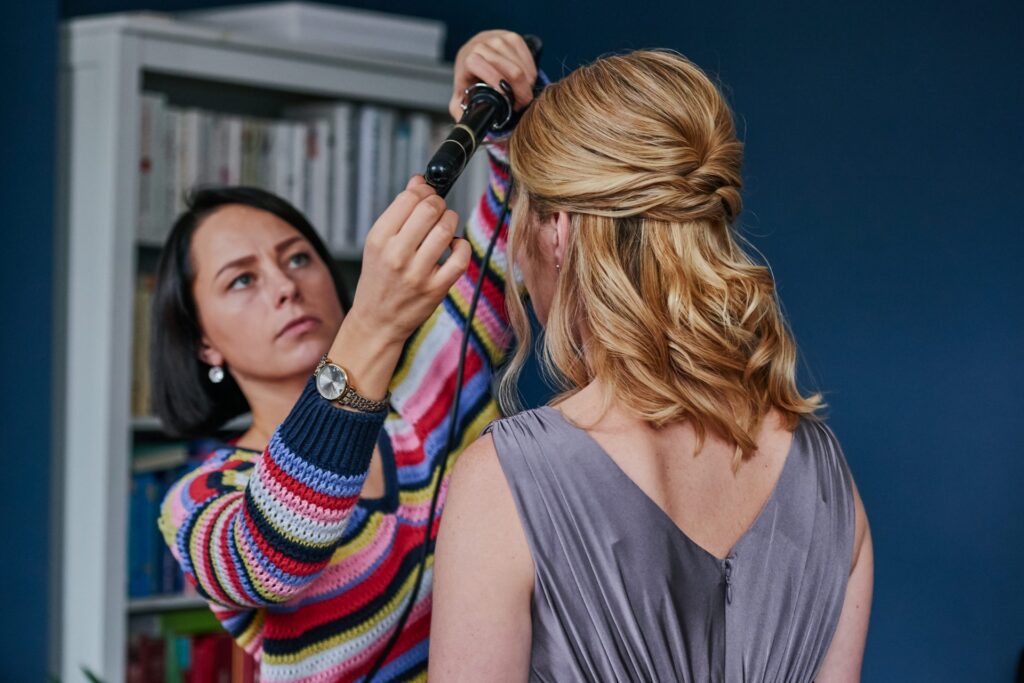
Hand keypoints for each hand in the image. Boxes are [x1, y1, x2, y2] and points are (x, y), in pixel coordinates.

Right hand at [347, 176, 470, 346]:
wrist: (377, 321)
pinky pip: (460, 258)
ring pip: (445, 229)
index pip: (408, 198)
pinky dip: (462, 246)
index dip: (423, 190)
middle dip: (439, 203)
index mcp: (379, 239)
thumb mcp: (378, 243)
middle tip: (438, 209)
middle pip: (430, 209)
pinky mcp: (436, 289)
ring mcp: (417, 273)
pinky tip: (454, 246)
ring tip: (446, 224)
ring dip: (451, 220)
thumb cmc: (379, 279)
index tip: (427, 192)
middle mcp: (396, 255)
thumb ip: (398, 212)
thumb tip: (418, 181)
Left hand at [449, 30, 537, 121]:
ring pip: (522, 66)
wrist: (474, 51)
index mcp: (468, 58)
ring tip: (522, 95)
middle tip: (521, 104)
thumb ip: (461, 110)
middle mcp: (483, 44)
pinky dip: (531, 74)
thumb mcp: (461, 94)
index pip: (483, 65)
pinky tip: (526, 82)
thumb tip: (470, 126)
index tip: (507, 99)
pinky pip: (528, 59)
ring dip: (527, 84)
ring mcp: (500, 39)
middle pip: (511, 70)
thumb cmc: (469, 76)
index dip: (497, 82)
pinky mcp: (513, 37)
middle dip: (521, 92)